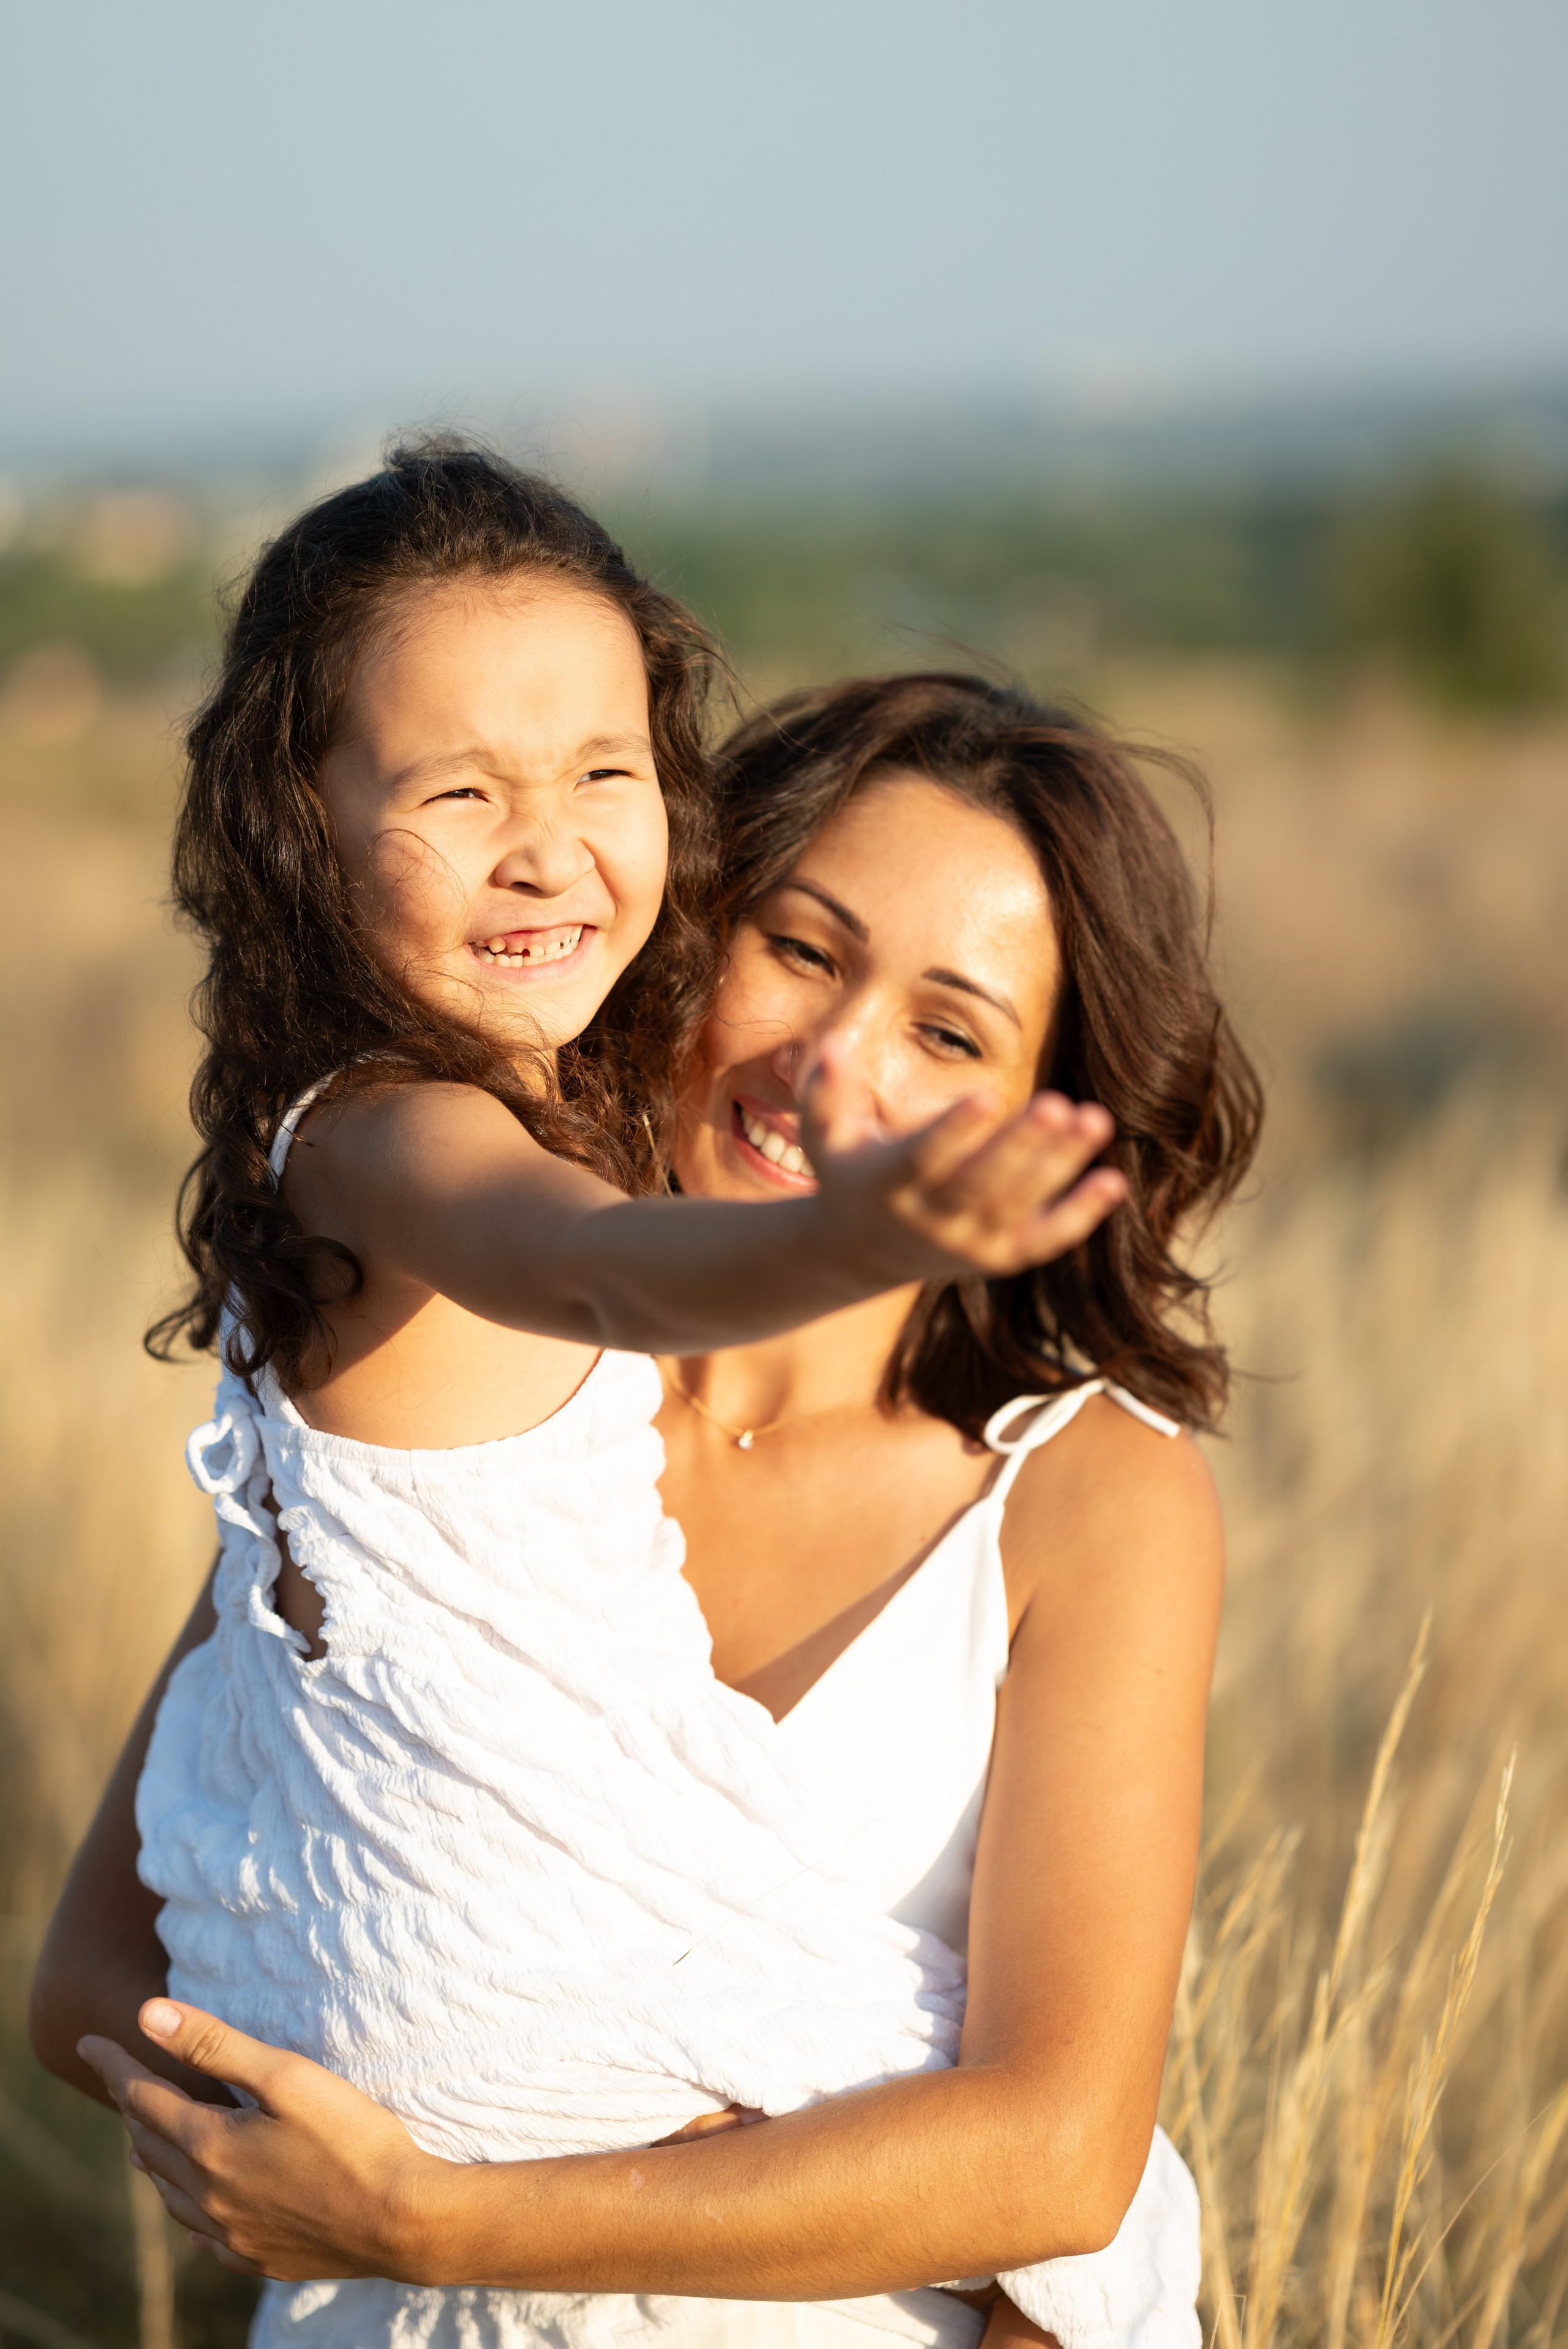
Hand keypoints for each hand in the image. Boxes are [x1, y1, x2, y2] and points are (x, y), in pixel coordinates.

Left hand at [78, 2000, 443, 2282]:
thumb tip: (148, 2014)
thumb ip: (215, 2045)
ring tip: (148, 2129)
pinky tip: (194, 2200)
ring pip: (168, 2190)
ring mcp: (229, 2235)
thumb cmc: (354, 2139)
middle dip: (130, 2103)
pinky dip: (184, 2201)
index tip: (87, 2041)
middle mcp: (207, 2197)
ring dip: (152, 2152)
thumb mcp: (287, 2077)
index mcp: (210, 2147)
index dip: (112, 2065)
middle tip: (121, 2075)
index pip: (141, 2098)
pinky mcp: (254, 2258)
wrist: (402, 2221)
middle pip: (148, 2143)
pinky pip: (198, 2230)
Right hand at [803, 1040, 1124, 1283]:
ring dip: (1059, 1166)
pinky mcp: (997, 1257)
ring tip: (1094, 1120)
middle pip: (981, 1184)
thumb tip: (834, 1042)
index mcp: (888, 1184)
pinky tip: (1112, 1181)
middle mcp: (930, 1220)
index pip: (924, 1158)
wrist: (858, 1252)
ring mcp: (967, 1243)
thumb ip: (825, 1090)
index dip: (955, 1131)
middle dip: (1021, 1146)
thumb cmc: (848, 1173)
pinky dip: (1079, 1214)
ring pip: (1019, 1206)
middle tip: (1058, 1103)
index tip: (986, 1096)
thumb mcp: (826, 1135)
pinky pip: (1043, 1239)